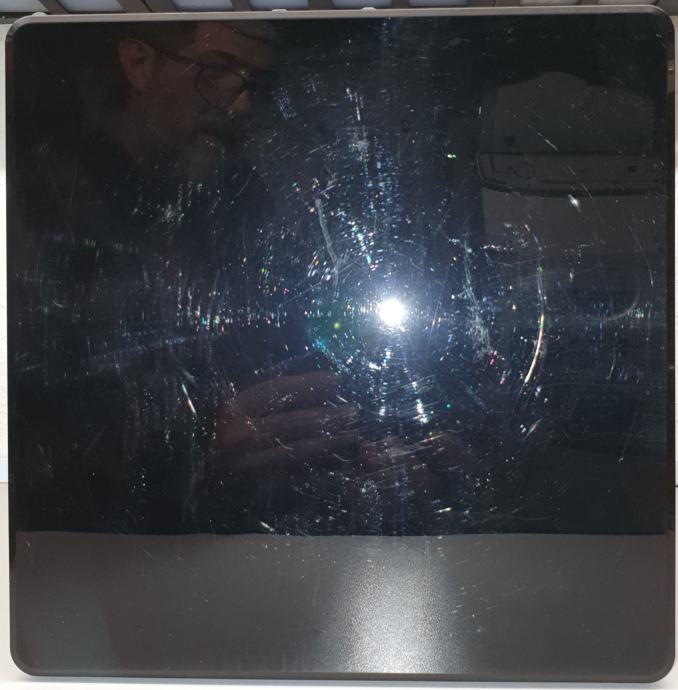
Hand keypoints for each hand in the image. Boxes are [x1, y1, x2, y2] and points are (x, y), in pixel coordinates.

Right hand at [215, 370, 359, 474]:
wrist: (201, 482)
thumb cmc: (222, 440)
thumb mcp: (240, 411)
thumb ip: (273, 399)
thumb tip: (321, 384)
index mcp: (232, 409)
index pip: (277, 390)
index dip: (309, 383)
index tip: (337, 379)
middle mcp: (238, 435)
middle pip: (294, 420)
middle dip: (328, 415)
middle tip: (354, 410)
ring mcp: (247, 464)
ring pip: (299, 448)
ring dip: (331, 439)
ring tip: (354, 433)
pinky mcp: (257, 487)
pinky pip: (295, 472)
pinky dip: (319, 463)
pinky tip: (337, 457)